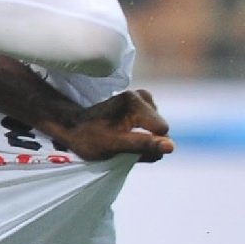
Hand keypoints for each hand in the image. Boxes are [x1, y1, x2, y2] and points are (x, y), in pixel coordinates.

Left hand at [47, 89, 173, 162]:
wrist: (73, 126)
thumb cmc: (90, 138)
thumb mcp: (116, 146)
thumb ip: (144, 145)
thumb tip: (172, 146)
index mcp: (135, 103)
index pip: (162, 130)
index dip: (150, 144)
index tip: (129, 147)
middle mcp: (141, 95)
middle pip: (161, 128)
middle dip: (147, 140)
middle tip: (123, 144)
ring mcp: (141, 97)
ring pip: (157, 127)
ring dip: (143, 136)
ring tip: (121, 138)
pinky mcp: (140, 101)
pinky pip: (151, 123)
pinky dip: (140, 131)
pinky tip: (124, 133)